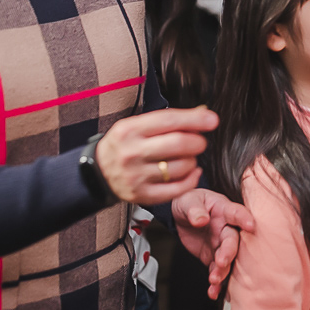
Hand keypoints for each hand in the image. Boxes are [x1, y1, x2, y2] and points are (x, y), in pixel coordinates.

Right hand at [95, 106, 216, 204]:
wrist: (97, 173)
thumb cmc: (124, 145)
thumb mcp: (137, 125)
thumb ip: (168, 120)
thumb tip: (203, 113)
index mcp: (130, 130)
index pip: (169, 121)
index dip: (195, 119)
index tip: (212, 120)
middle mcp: (131, 153)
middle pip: (178, 144)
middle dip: (197, 142)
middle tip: (199, 142)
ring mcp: (136, 176)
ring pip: (180, 167)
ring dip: (193, 161)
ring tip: (188, 158)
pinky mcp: (141, 195)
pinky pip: (177, 189)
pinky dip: (191, 180)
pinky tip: (191, 173)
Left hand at [173, 189, 256, 300]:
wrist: (181, 215)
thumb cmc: (190, 202)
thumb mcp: (188, 201)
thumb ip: (194, 210)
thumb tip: (201, 219)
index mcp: (223, 210)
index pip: (236, 213)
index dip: (244, 218)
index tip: (250, 225)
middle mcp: (226, 228)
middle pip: (233, 240)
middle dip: (229, 252)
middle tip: (222, 261)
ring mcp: (221, 244)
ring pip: (227, 258)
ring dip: (222, 270)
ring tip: (214, 279)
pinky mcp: (212, 257)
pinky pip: (216, 270)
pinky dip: (216, 282)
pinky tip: (213, 291)